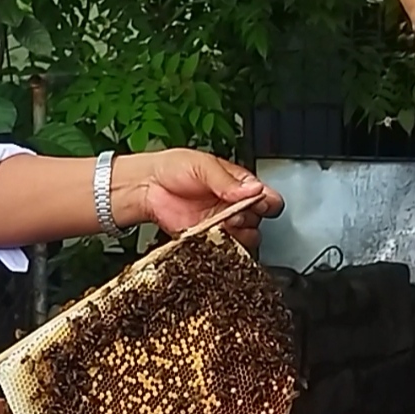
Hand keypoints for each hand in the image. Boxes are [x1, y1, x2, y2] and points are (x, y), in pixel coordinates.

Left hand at [119, 148, 283, 248]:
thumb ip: (227, 180)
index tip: (256, 200)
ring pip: (247, 237)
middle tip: (235, 211)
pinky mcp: (207, 238)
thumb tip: (253, 189)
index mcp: (239, 184)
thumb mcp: (202, 165)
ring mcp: (221, 223)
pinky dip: (223, 245)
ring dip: (239, 232)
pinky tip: (214, 233)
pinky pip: (224, 248)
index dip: (267, 201)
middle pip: (260, 220)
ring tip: (223, 222)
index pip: (268, 197)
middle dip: (250, 217)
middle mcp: (233, 205)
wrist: (146, 186)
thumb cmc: (172, 168)